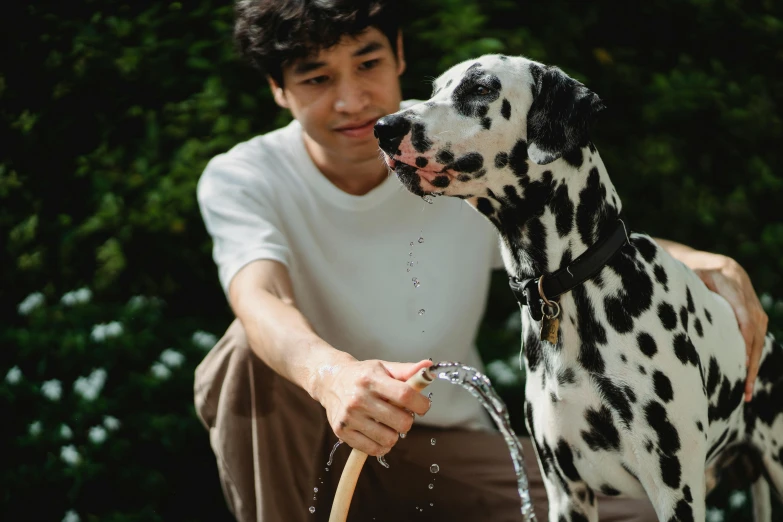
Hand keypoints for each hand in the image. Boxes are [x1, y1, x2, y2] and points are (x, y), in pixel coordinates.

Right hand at [312, 358, 432, 455]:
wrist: (330, 381)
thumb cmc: (362, 375)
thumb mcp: (383, 367)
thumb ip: (407, 370)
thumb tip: (429, 368)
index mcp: (371, 379)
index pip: (405, 395)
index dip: (421, 404)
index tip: (422, 406)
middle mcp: (359, 398)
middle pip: (401, 422)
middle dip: (407, 420)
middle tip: (400, 413)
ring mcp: (349, 417)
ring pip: (389, 439)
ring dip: (394, 433)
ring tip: (387, 422)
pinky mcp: (342, 431)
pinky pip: (373, 449)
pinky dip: (381, 445)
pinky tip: (379, 433)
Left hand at [690, 255, 767, 401]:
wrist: (691, 258)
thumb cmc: (676, 269)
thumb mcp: (679, 276)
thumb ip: (687, 294)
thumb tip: (689, 326)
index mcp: (728, 277)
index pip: (745, 316)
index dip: (745, 342)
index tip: (742, 364)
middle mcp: (743, 285)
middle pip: (756, 328)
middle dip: (751, 359)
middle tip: (744, 388)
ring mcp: (748, 295)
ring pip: (759, 332)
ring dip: (753, 361)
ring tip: (745, 389)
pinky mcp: (747, 306)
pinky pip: (754, 331)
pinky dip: (750, 352)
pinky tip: (744, 374)